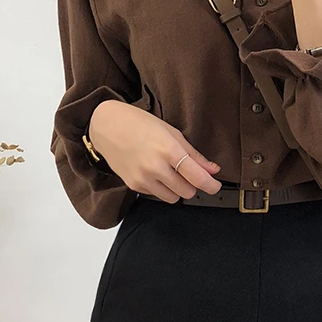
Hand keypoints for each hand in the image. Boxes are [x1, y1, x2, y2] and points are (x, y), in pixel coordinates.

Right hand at [89, 100, 222, 202]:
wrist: (106, 125)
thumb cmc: (139, 123)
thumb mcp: (171, 132)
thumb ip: (193, 154)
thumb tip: (213, 169)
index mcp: (168, 150)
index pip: (197, 177)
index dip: (211, 185)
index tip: (215, 185)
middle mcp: (156, 167)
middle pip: (187, 191)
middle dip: (193, 185)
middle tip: (190, 174)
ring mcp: (143, 178)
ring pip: (173, 198)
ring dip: (177, 189)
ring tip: (171, 173)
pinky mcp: (133, 185)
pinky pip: (156, 195)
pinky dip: (161, 188)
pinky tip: (156, 173)